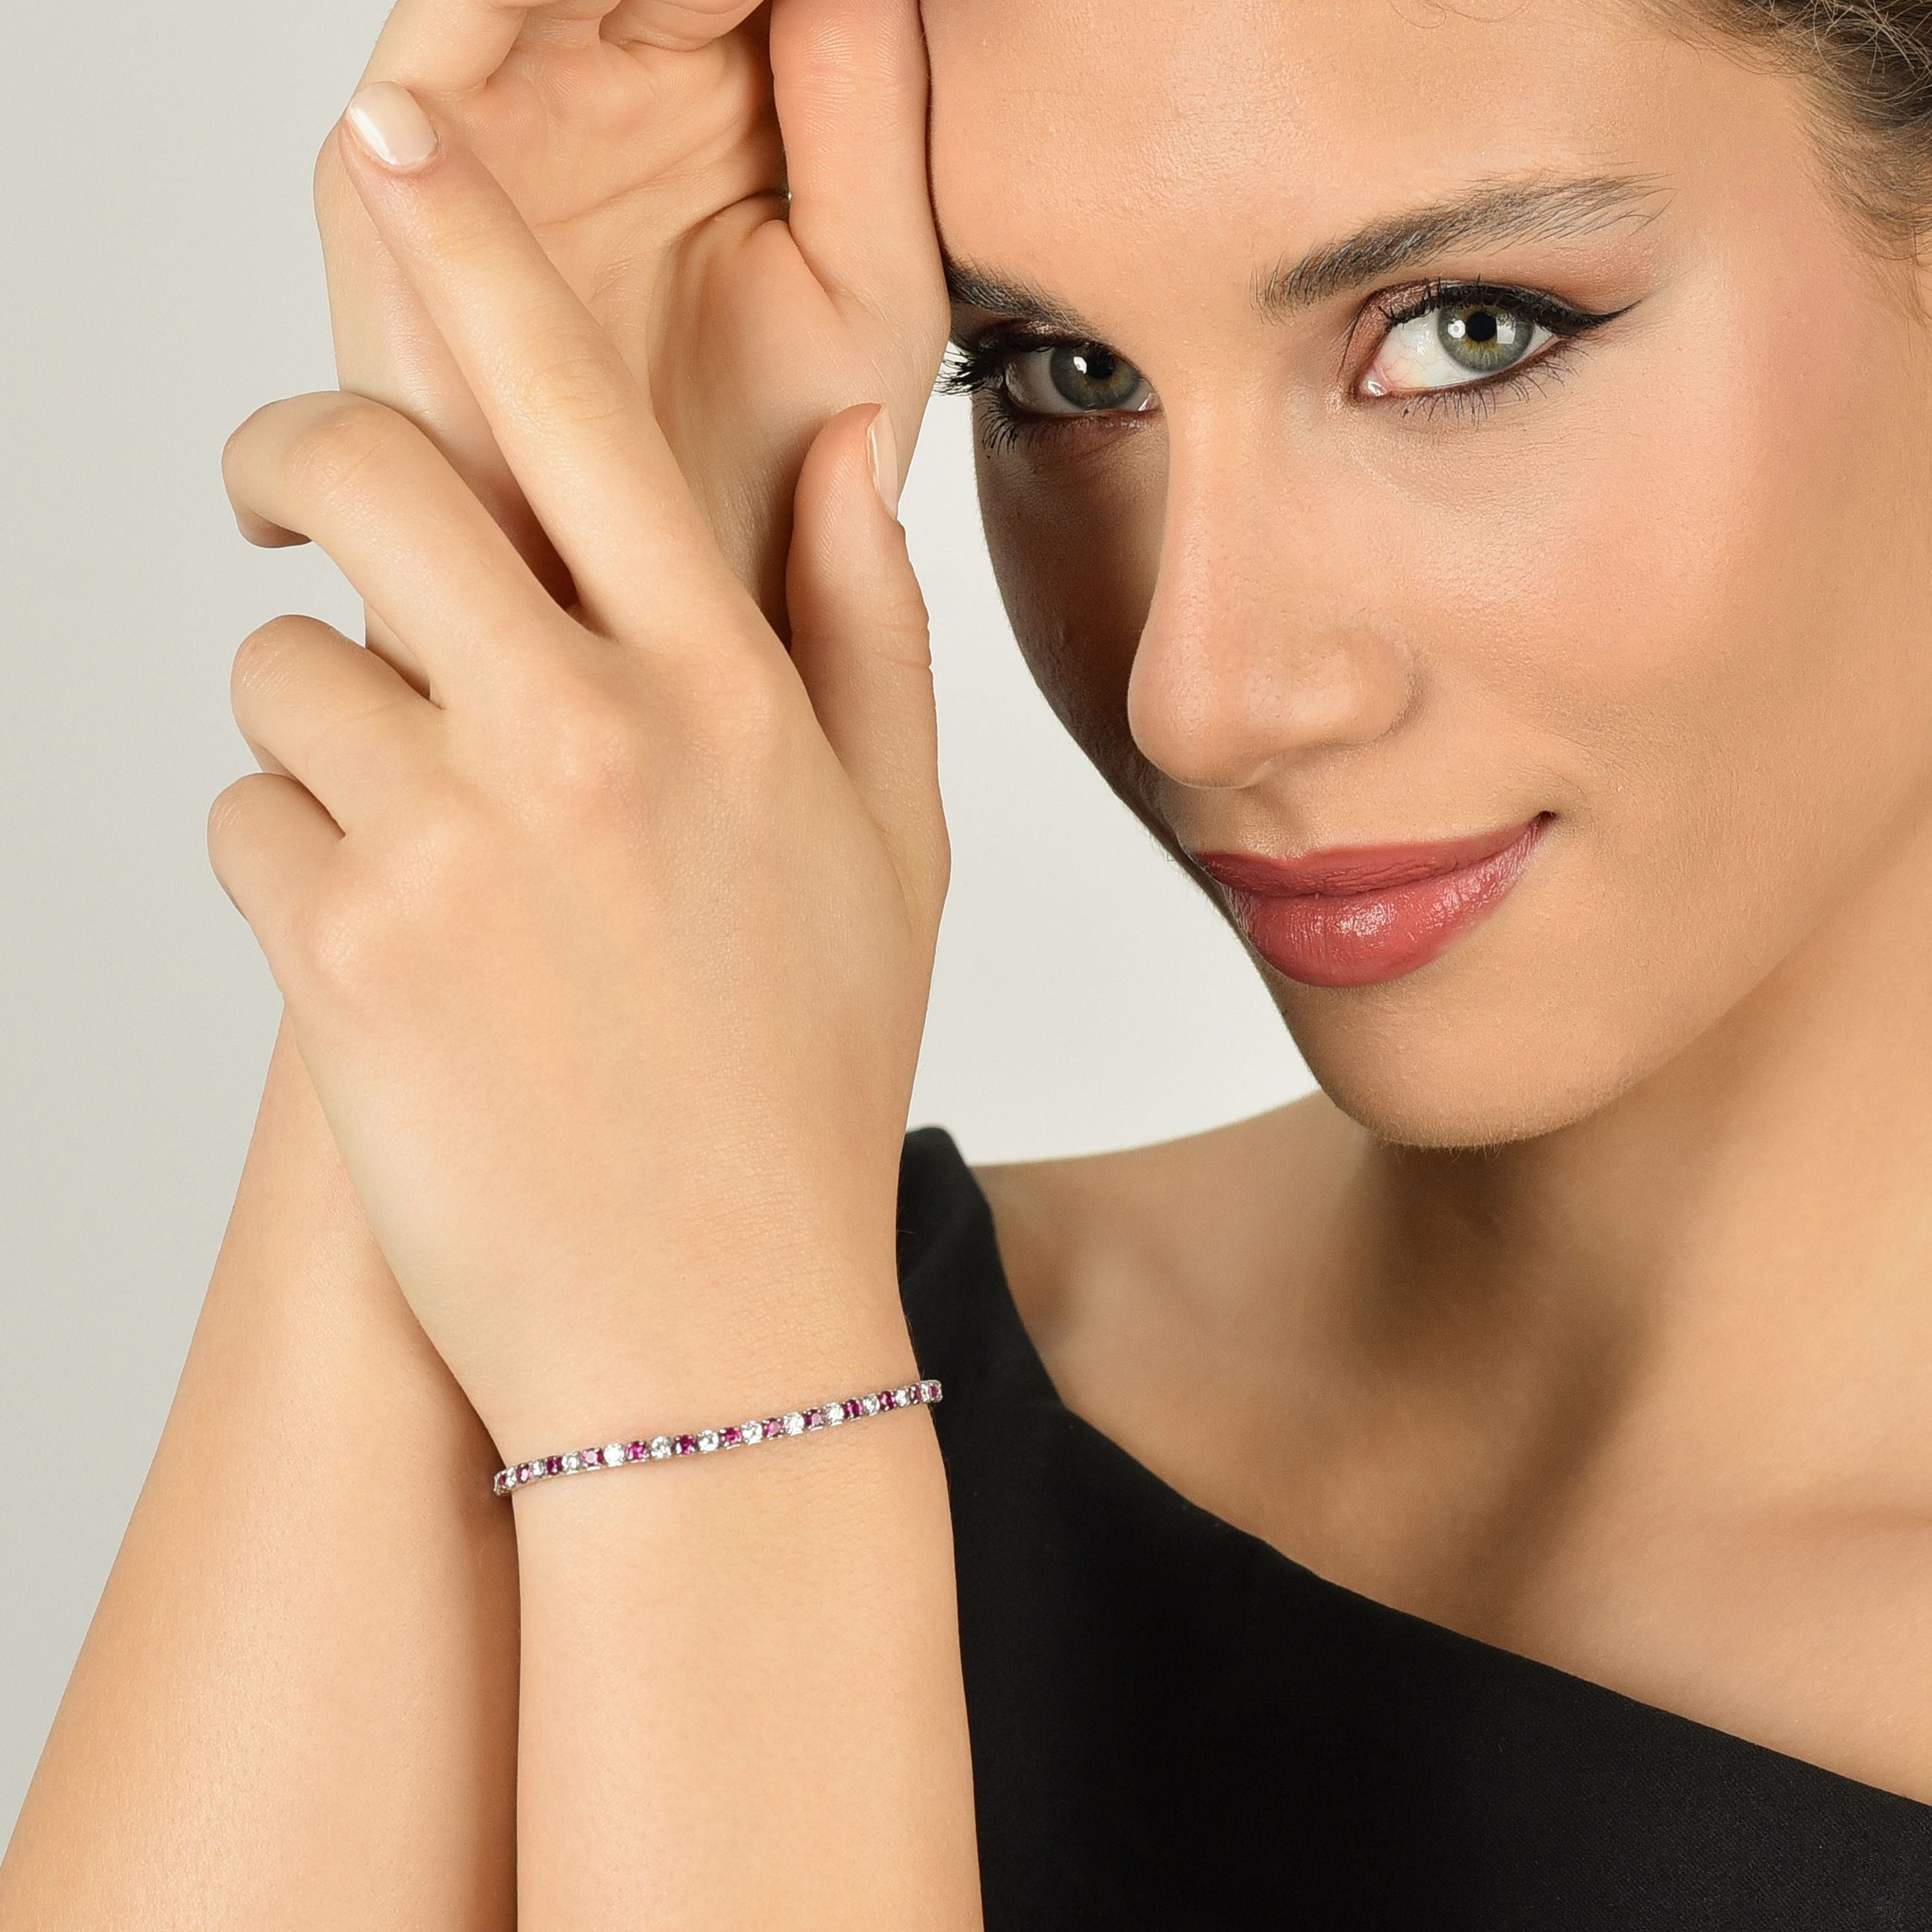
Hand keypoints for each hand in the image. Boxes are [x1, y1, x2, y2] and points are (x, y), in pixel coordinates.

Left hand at [213, 98, 946, 1449]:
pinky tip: (391, 961)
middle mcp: (590, 737)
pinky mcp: (338, 953)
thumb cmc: (801, 1085)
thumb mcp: (888, 848)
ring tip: (413, 846)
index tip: (390, 152)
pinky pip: (242, 821)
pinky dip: (290, 866)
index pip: (571, 407)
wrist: (710, 1333)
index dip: (465, 249)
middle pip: (364, 479)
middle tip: (285, 501)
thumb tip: (830, 446)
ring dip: (320, 728)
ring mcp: (455, 842)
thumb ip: (860, 628)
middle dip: (294, 461)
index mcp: (728, 696)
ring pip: (280, 673)